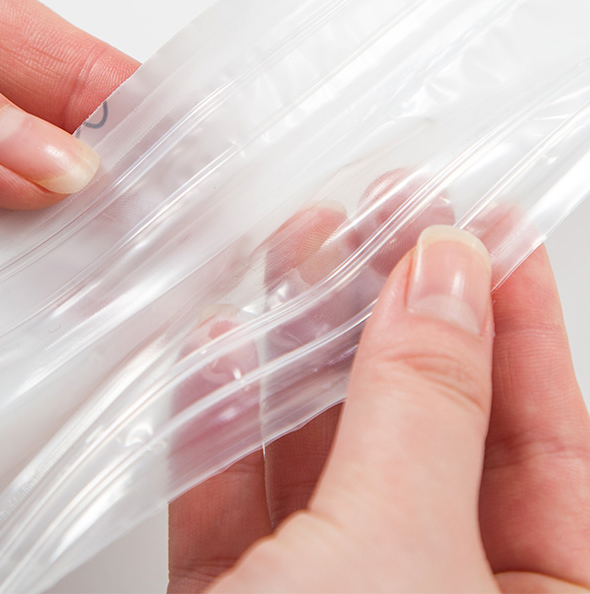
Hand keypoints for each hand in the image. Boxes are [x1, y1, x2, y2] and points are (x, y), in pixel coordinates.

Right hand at [168, 228, 589, 592]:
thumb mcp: (397, 549)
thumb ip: (421, 408)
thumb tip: (442, 279)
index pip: (551, 447)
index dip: (521, 324)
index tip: (492, 231)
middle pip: (425, 434)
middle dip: (392, 314)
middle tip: (381, 220)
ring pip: (323, 462)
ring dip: (298, 354)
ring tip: (295, 255)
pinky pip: (234, 510)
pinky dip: (219, 432)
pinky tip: (218, 353)